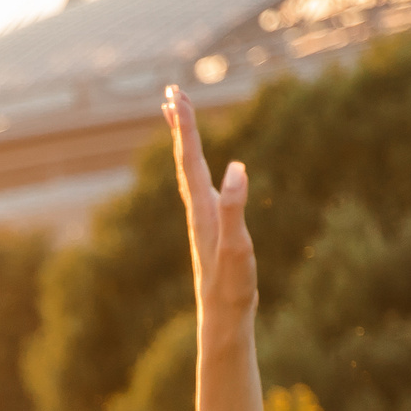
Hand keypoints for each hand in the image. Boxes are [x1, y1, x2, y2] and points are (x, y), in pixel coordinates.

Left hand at [163, 86, 255, 329]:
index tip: (177, 95)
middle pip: (185, 159)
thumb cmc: (231, 286)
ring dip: (184, 142)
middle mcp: (199, 210)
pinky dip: (197, 167)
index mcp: (204, 209)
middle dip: (180, 125)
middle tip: (172, 91)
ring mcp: (204, 219)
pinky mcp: (212, 230)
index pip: (191, 160)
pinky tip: (201, 168)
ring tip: (178, 116)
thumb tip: (236, 167)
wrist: (222, 319)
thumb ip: (236, 208)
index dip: (185, 127)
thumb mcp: (238, 247)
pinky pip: (200, 187)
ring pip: (189, 172)